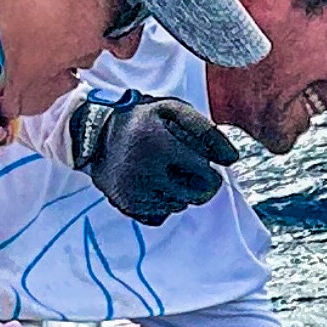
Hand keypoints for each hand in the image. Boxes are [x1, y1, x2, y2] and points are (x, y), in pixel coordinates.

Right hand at [71, 91, 237, 225]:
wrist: (93, 134)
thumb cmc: (142, 120)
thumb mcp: (173, 110)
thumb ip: (206, 130)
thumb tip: (233, 159)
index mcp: (157, 144)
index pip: (204, 173)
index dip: (208, 169)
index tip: (200, 162)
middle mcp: (144, 172)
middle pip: (194, 195)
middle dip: (197, 184)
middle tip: (184, 170)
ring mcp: (133, 192)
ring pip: (178, 206)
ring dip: (179, 193)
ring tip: (163, 173)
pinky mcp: (126, 206)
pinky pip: (160, 216)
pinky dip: (162, 204)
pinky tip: (151, 185)